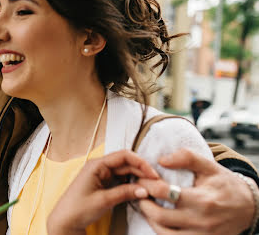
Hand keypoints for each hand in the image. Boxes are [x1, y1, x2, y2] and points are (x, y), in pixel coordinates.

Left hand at [47, 150, 158, 234]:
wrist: (65, 221)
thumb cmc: (78, 208)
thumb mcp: (104, 200)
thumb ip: (124, 192)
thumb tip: (144, 189)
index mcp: (97, 165)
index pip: (123, 156)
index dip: (140, 163)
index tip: (153, 174)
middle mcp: (99, 166)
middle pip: (126, 163)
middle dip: (141, 171)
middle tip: (156, 183)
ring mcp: (101, 175)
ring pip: (124, 172)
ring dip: (137, 178)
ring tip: (151, 187)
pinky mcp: (103, 184)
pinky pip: (120, 180)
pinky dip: (130, 184)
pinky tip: (140, 190)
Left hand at [137, 148, 254, 234]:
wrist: (248, 208)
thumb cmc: (225, 184)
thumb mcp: (209, 166)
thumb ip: (186, 158)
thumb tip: (161, 159)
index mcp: (202, 199)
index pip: (164, 192)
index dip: (147, 184)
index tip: (141, 178)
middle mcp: (200, 221)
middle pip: (160, 216)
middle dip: (143, 203)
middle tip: (138, 193)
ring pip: (163, 233)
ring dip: (149, 219)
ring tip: (145, 206)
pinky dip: (161, 230)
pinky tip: (157, 219)